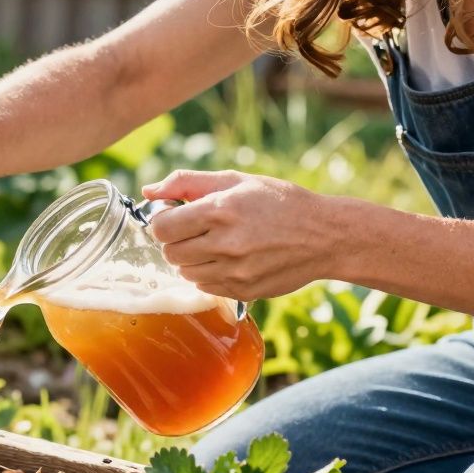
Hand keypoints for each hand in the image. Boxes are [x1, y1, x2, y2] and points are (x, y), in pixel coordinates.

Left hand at [141, 170, 339, 300]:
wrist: (325, 236)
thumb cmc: (278, 202)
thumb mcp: (236, 180)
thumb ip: (186, 182)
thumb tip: (148, 190)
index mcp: (220, 210)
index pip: (161, 227)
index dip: (164, 221)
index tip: (177, 216)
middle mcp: (225, 244)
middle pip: (170, 252)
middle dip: (177, 240)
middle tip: (197, 230)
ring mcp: (234, 272)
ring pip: (185, 272)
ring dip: (192, 259)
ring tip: (216, 244)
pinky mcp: (242, 291)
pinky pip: (205, 287)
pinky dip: (209, 274)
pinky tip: (229, 259)